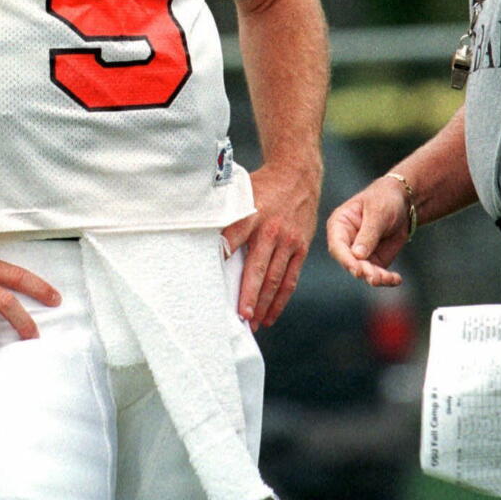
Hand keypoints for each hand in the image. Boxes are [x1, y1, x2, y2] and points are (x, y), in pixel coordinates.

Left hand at [223, 162, 318, 330]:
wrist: (298, 175)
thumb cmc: (263, 186)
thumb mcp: (241, 192)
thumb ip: (225, 213)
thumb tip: (199, 233)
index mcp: (252, 214)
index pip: (233, 237)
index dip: (223, 255)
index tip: (210, 278)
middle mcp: (271, 230)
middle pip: (257, 268)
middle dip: (248, 296)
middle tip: (240, 318)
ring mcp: (289, 241)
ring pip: (275, 279)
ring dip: (263, 304)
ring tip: (253, 324)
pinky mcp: (301, 248)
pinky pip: (290, 278)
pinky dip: (280, 299)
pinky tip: (270, 315)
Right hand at [326, 176, 410, 286]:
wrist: (404, 201)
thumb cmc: (385, 199)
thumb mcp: (377, 212)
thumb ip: (368, 233)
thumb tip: (357, 255)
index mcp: (339, 225)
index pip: (337, 246)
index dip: (346, 259)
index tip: (357, 270)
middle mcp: (346, 242)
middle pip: (349, 262)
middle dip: (363, 271)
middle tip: (375, 277)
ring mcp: (360, 254)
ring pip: (364, 271)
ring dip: (376, 277)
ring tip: (389, 278)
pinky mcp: (374, 261)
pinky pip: (379, 273)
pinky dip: (388, 278)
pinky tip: (397, 279)